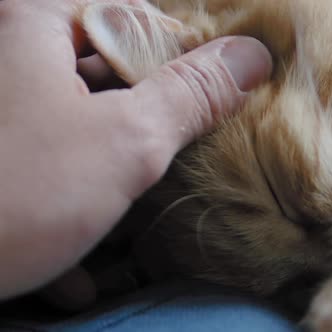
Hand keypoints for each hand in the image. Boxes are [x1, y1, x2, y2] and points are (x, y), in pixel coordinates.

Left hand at [0, 0, 271, 299]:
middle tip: (172, 159)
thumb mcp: (125, 140)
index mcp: (27, 27)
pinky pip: (33, 174)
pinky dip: (56, 217)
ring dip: (101, 185)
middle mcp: (5, 61)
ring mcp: (0, 117)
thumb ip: (192, 94)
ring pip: (66, 134)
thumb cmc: (18, 192)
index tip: (198, 100)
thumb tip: (252, 56)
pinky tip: (73, 271)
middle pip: (95, 76)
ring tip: (129, 222)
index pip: (124, 14)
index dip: (171, 53)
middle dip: (139, 127)